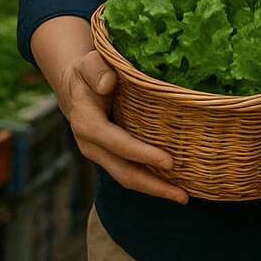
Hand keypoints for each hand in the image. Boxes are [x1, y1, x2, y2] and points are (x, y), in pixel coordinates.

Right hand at [56, 48, 185, 202]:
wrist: (77, 86)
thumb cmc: (90, 71)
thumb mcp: (90, 63)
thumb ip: (97, 70)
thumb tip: (108, 84)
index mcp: (86, 123)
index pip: (117, 143)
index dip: (142, 154)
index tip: (170, 162)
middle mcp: (91, 145)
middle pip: (123, 172)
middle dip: (153, 186)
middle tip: (183, 196)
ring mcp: (100, 154)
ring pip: (127, 178)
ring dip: (155, 190)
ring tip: (183, 197)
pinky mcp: (110, 157)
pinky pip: (130, 172)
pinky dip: (151, 181)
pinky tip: (174, 185)